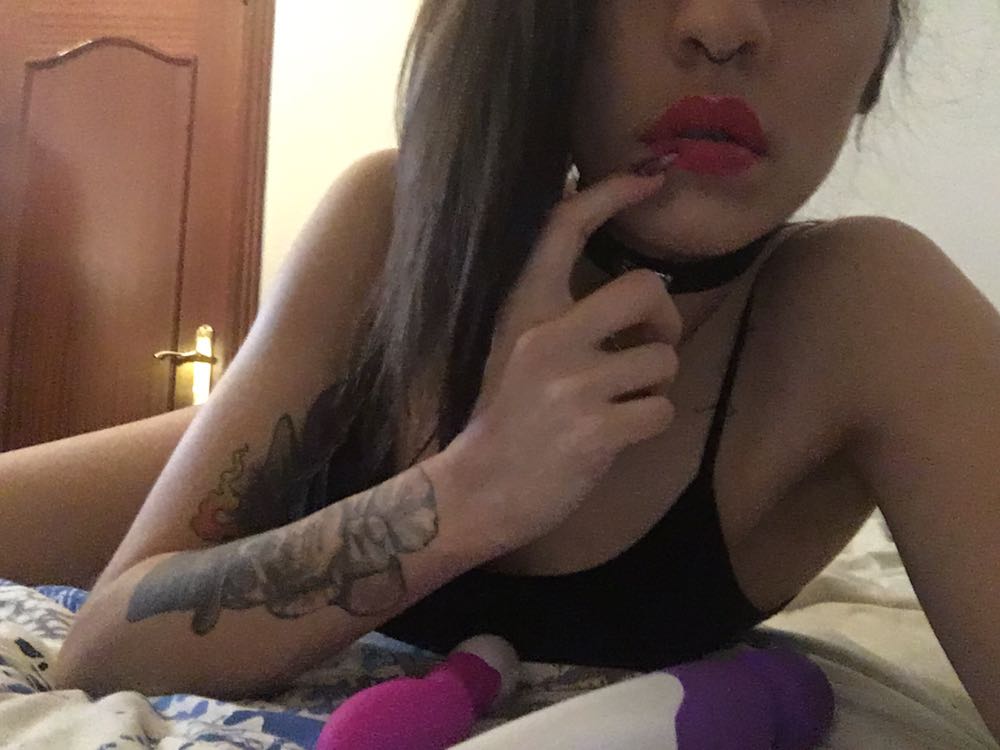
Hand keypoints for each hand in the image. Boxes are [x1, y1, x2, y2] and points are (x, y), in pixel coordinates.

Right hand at [450, 167, 682, 552]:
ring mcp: (574, 385)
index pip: (564, 226)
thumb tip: (633, 296)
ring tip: (625, 403)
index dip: (611, 192)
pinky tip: (622, 434)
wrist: (476, 490)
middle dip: (665, 318)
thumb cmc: (502, 419)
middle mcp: (549, 337)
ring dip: (655, 384)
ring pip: (662, 359)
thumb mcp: (514, 351)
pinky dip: (651, 423)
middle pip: (646, 288)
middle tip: (651, 343)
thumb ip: (557, 318)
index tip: (650, 177)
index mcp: (524, 310)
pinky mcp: (597, 431)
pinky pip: (661, 410)